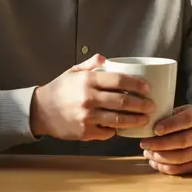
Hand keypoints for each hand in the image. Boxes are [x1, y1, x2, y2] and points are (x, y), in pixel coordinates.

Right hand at [30, 54, 154, 140]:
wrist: (39, 111)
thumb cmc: (59, 90)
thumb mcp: (73, 72)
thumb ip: (90, 65)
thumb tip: (106, 58)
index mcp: (88, 81)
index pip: (119, 80)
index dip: (137, 84)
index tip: (147, 88)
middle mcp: (89, 98)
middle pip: (123, 101)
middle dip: (141, 104)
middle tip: (151, 105)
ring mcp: (87, 116)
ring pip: (118, 119)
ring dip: (135, 120)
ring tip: (144, 119)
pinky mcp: (85, 132)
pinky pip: (107, 132)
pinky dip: (116, 130)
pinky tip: (122, 128)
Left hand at [139, 105, 191, 174]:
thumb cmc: (186, 121)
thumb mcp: (180, 111)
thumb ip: (167, 116)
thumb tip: (148, 126)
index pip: (186, 120)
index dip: (170, 125)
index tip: (155, 130)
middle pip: (182, 141)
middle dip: (160, 144)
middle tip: (144, 144)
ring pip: (179, 158)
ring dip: (160, 157)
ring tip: (147, 153)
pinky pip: (179, 169)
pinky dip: (164, 167)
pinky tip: (154, 161)